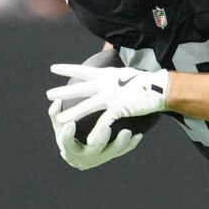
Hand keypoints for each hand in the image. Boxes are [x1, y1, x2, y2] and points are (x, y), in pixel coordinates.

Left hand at [47, 62, 167, 146]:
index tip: (53, 68)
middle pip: (80, 88)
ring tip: (59, 118)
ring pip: (87, 105)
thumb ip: (115, 78)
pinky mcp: (119, 108)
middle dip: (63, 91)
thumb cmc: (146, 83)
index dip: (68, 69)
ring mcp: (112, 96)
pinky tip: (88, 139)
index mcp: (108, 75)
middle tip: (48, 94)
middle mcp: (107, 84)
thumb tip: (111, 75)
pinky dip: (97, 131)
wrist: (160, 88)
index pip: (83, 70)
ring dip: (73, 113)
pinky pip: (105, 121)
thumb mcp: (126, 76)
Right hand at [50, 99, 141, 170]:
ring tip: (127, 131)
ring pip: (112, 152)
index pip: (66, 142)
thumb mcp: (59, 126)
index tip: (70, 123)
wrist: (80, 156)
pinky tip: (138, 135)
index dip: (67, 134)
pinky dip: (130, 144)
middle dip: (100, 137)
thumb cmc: (68, 135)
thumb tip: (56, 100)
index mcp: (70, 149)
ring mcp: (101, 158)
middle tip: (106, 126)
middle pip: (94, 148)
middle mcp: (86, 156)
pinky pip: (122, 152)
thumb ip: (56, 114)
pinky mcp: (112, 157)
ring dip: (120, 142)